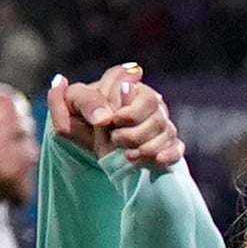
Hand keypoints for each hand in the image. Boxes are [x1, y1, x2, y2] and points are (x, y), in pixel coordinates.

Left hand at [46, 67, 179, 172]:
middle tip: (116, 140)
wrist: (92, 146)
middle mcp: (148, 101)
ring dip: (148, 146)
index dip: (126, 110)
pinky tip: (155, 161)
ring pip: (167, 130)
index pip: (139, 91)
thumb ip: (82, 101)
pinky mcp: (168, 143)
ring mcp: (160, 122)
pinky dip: (168, 154)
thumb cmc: (80, 123)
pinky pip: (177, 147)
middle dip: (135, 131)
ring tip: (129, 157)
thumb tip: (106, 117)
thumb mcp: (69, 110)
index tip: (109, 122)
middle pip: (156, 111)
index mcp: (125, 86)